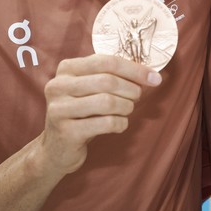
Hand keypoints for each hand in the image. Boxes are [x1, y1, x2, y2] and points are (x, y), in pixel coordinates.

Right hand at [39, 55, 161, 175]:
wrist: (56, 149)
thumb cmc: (81, 114)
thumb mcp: (89, 89)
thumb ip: (110, 76)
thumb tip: (149, 74)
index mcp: (66, 69)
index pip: (105, 61)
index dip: (134, 69)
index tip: (154, 78)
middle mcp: (58, 86)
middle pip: (107, 81)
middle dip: (131, 89)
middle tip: (137, 97)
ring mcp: (59, 109)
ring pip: (107, 102)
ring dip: (126, 107)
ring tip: (127, 110)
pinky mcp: (66, 132)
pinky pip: (106, 123)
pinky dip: (120, 124)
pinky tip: (119, 125)